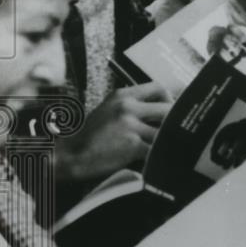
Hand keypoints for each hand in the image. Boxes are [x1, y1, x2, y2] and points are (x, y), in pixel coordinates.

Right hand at [55, 82, 171, 181]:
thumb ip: (133, 106)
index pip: (158, 87)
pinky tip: (159, 159)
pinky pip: (156, 149)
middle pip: (168, 109)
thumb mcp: (109, 110)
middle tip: (175, 132)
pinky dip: (160, 154)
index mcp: (122, 95)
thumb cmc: (91, 136)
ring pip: (166, 131)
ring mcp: (130, 126)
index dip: (170, 99)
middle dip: (175, 122)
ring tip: (170, 146)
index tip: (171, 111)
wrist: (69, 156)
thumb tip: (162, 110)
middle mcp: (127, 107)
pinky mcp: (132, 145)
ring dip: (169, 140)